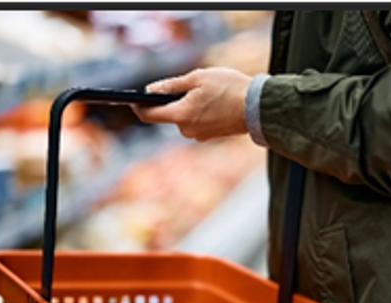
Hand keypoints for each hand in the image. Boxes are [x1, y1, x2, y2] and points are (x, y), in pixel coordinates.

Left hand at [132, 67, 251, 141]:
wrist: (258, 107)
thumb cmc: (228, 89)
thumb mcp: (197, 78)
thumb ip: (171, 85)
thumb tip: (149, 90)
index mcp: (181, 115)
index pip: (149, 115)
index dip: (139, 106)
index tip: (132, 100)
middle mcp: (187, 130)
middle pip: (169, 115)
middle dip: (174, 100)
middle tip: (190, 85)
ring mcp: (199, 135)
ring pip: (185, 117)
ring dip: (190, 105)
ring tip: (209, 93)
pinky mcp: (210, 136)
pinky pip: (198, 122)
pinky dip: (201, 112)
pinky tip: (216, 102)